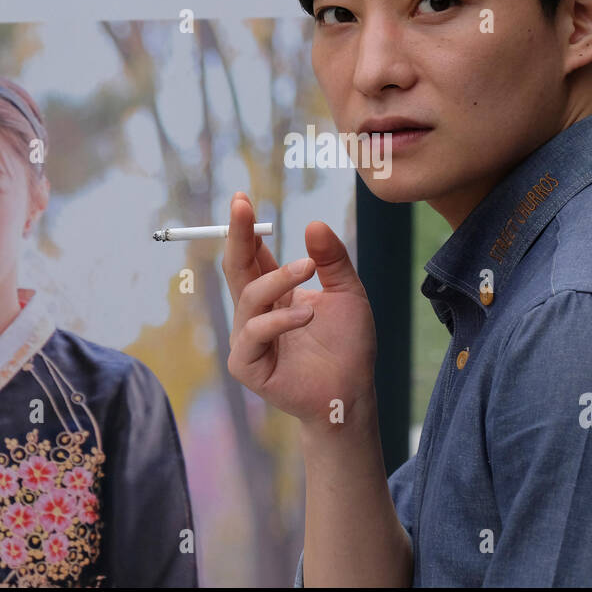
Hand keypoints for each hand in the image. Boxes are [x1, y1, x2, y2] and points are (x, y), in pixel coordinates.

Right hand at [221, 191, 376, 427]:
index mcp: (275, 294)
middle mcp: (256, 313)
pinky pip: (254, 334)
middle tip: (244, 208)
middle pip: (238, 268)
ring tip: (307, 270)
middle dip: (238, 236)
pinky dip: (280, 321)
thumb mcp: (348, 293)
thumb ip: (331, 260)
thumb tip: (313, 223)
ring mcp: (249, 339)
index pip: (253, 256)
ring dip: (278, 279)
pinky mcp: (248, 365)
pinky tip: (307, 316)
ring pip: (250, 297)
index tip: (243, 199)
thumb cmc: (348, 346)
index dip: (246, 229)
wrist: (353, 392)